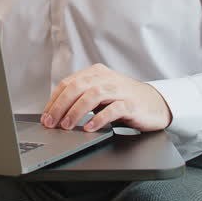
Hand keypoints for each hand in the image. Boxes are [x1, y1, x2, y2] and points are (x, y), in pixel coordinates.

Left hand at [41, 63, 172, 132]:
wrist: (155, 103)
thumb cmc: (124, 100)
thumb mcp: (101, 95)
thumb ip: (82, 98)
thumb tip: (57, 113)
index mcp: (96, 73)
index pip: (68, 83)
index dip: (54, 100)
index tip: (46, 116)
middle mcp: (106, 78)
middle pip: (77, 87)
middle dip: (60, 105)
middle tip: (52, 122)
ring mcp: (120, 90)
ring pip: (93, 95)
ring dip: (76, 111)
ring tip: (67, 125)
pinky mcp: (132, 104)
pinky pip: (113, 109)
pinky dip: (99, 118)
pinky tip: (90, 127)